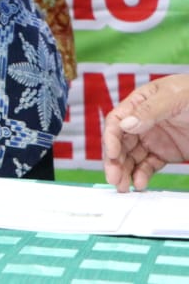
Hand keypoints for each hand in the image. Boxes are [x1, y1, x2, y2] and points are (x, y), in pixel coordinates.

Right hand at [103, 74, 188, 191]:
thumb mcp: (174, 97)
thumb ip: (149, 110)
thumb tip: (126, 125)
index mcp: (140, 103)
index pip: (117, 121)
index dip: (111, 138)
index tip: (113, 155)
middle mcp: (142, 122)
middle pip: (121, 142)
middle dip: (115, 161)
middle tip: (114, 179)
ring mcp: (154, 138)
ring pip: (132, 157)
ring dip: (125, 172)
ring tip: (124, 187)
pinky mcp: (165, 152)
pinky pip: (149, 165)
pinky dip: (142, 175)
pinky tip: (140, 183)